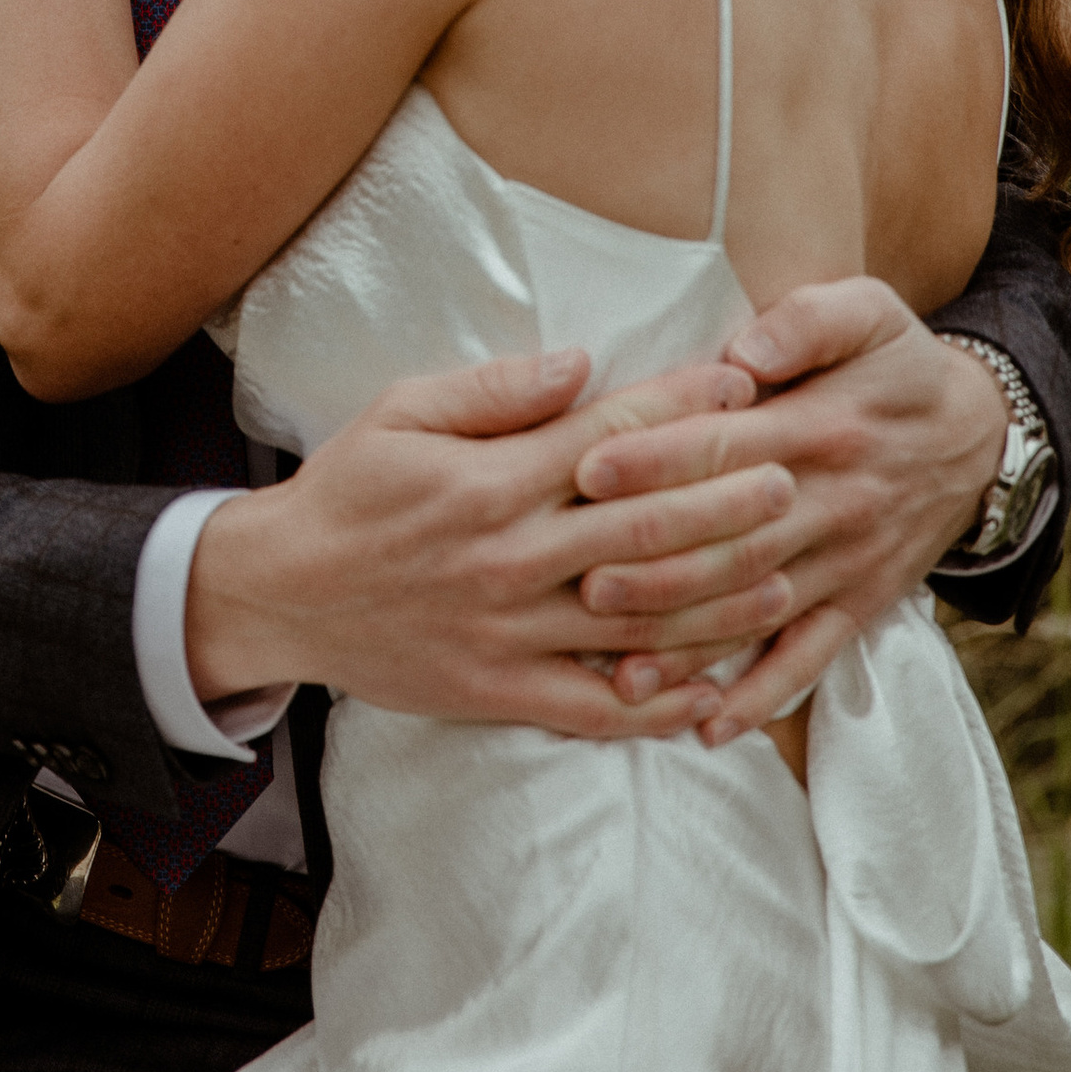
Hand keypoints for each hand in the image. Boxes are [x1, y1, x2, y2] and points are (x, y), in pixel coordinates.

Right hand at [186, 349, 799, 741]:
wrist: (278, 594)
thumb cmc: (346, 491)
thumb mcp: (400, 412)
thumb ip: (495, 389)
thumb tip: (583, 363)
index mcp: (488, 481)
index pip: (609, 439)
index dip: (681, 411)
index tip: (740, 388)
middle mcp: (509, 557)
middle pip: (644, 528)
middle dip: (727, 500)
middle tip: (792, 477)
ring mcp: (508, 632)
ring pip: (635, 619)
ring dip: (717, 599)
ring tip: (783, 575)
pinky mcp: (500, 692)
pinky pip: (595, 708)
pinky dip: (657, 702)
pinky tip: (713, 690)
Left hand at [567, 279, 1010, 744]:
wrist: (980, 438)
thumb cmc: (896, 364)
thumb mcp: (869, 311)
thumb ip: (805, 322)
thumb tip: (742, 352)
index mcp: (822, 426)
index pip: (727, 447)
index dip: (657, 458)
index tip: (586, 467)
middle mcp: (833, 503)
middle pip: (733, 541)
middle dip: (656, 564)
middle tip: (580, 579)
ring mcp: (846, 563)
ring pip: (758, 610)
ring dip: (691, 644)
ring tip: (620, 671)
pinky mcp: (859, 606)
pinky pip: (810, 659)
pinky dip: (760, 697)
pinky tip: (706, 727)